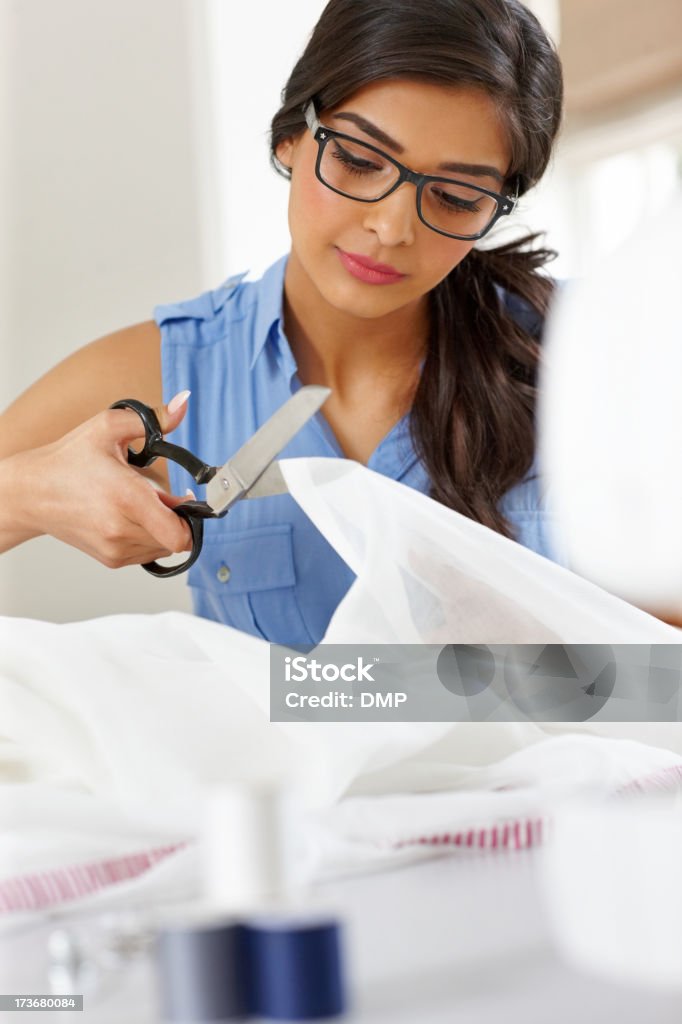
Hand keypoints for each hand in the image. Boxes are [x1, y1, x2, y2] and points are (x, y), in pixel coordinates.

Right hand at [19, 392, 193, 567]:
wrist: (33, 493)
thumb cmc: (69, 460)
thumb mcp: (108, 428)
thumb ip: (152, 419)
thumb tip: (182, 403)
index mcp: (126, 498)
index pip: (179, 534)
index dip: (192, 518)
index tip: (186, 498)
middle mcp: (120, 530)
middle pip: (175, 538)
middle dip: (177, 517)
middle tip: (160, 495)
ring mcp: (115, 549)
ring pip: (163, 547)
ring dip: (162, 527)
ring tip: (140, 503)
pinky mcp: (111, 559)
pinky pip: (147, 553)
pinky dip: (148, 536)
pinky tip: (130, 515)